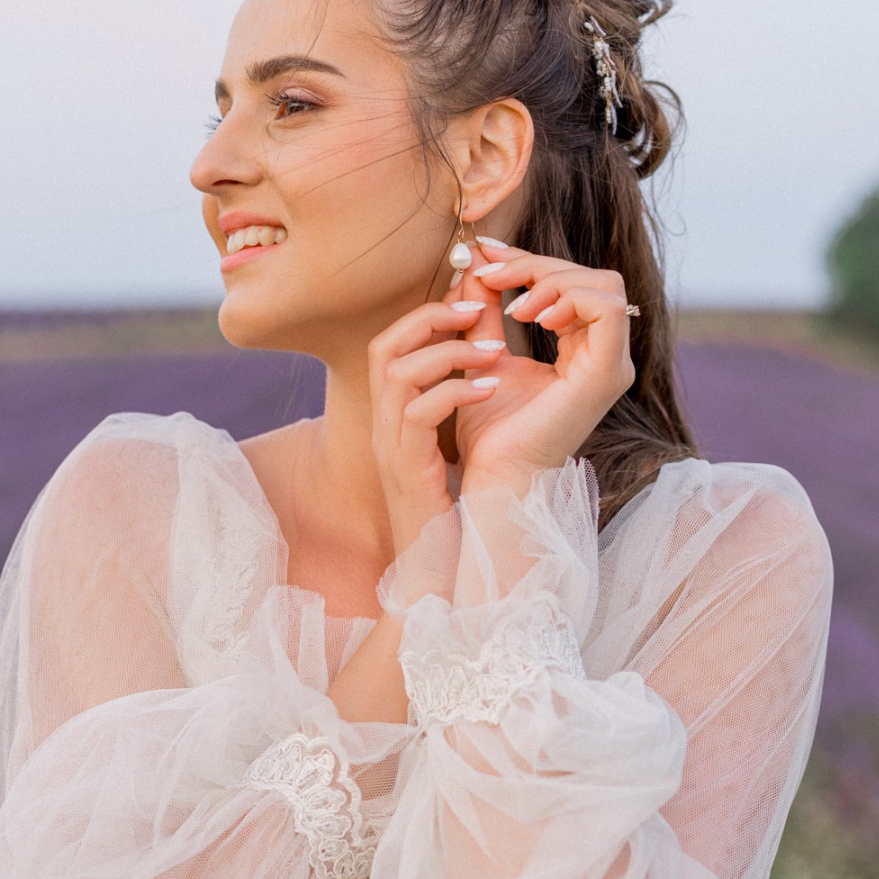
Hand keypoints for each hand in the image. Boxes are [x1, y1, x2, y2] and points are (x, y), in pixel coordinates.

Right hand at [367, 293, 510, 559]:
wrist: (438, 576)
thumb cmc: (454, 514)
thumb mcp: (453, 448)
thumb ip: (458, 401)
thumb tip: (484, 354)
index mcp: (393, 417)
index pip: (392, 344)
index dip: (429, 313)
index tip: (474, 302)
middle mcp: (383, 427)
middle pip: (385, 346)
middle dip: (432, 317)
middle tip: (480, 310)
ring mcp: (390, 449)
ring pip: (398, 372)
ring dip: (449, 351)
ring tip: (495, 351)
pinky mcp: (407, 470)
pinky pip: (419, 413)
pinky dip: (455, 391)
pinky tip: (491, 389)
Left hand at [451, 239, 638, 498]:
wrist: (494, 476)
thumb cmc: (491, 430)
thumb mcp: (485, 351)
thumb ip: (486, 307)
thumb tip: (476, 259)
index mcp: (584, 351)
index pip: (574, 282)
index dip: (530, 260)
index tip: (484, 255)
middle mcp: (607, 356)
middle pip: (593, 277)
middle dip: (538, 265)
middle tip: (490, 273)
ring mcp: (612, 366)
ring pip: (605, 285)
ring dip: (552, 280)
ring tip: (513, 307)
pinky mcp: (606, 374)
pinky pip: (608, 309)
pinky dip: (570, 299)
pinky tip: (531, 317)